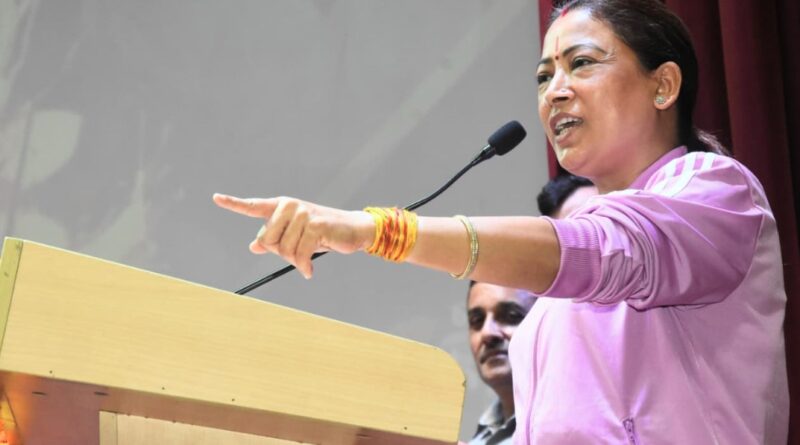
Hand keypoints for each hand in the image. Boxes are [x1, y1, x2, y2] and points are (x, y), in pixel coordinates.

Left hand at [213, 194, 373, 278]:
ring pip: (284, 250)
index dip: (233, 203)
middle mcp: (289, 206)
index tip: (216, 197)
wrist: (351, 229)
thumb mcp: (295, 235)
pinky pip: (299, 255)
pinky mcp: (315, 225)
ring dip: (295, 261)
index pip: (253, 206)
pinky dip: (304, 267)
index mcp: (281, 206)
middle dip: (281, 254)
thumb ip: (275, 239)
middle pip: (267, 240)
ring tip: (308, 257)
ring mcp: (303, 213)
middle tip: (298, 253)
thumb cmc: (322, 233)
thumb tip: (254, 246)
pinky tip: (310, 269)